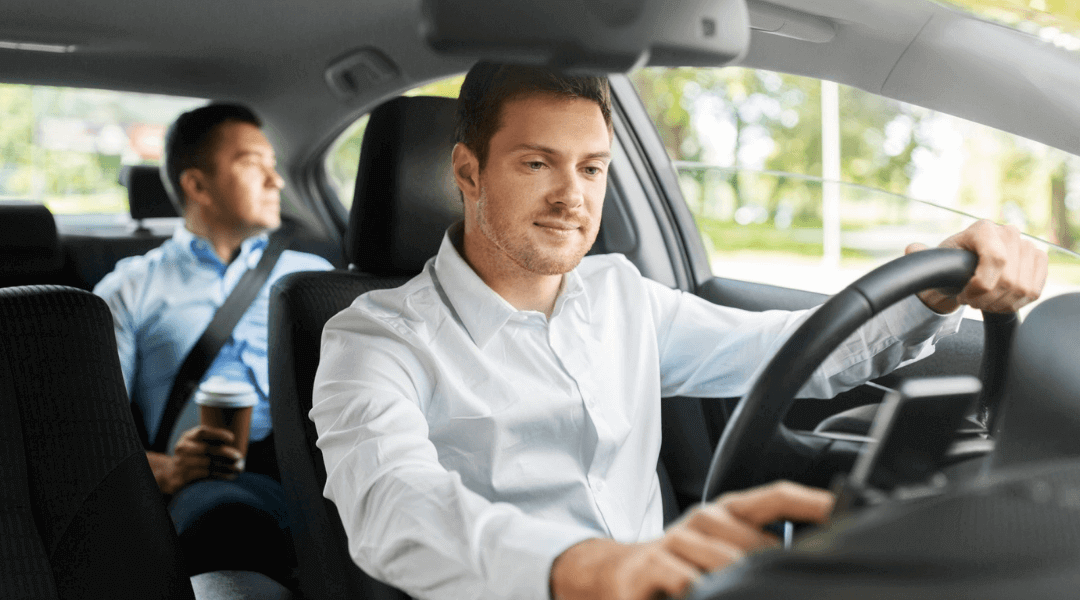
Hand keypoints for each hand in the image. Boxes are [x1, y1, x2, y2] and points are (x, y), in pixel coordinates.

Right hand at [148, 425, 243, 494]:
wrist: (170, 473)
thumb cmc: (192, 456)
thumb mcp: (195, 444)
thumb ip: (211, 441)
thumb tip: (238, 442)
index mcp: (187, 437)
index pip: (202, 432)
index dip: (218, 434)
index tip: (232, 438)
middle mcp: (182, 448)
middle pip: (206, 449)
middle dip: (225, 453)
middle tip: (239, 456)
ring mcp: (181, 463)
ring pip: (207, 463)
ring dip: (226, 466)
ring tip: (239, 467)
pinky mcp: (183, 476)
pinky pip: (205, 475)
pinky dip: (220, 475)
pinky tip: (230, 475)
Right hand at [549, 481, 834, 599]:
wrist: (619, 576)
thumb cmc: (680, 564)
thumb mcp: (723, 552)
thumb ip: (758, 550)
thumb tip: (810, 556)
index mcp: (728, 512)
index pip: (776, 496)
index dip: (812, 502)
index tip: (847, 510)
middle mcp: (705, 519)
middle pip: (756, 542)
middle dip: (772, 567)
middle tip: (777, 583)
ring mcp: (678, 539)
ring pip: (726, 563)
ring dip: (735, 584)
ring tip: (730, 590)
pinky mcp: (654, 565)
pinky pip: (690, 581)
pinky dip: (700, 591)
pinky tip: (700, 594)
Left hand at [907, 219, 1047, 313]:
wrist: (967, 268)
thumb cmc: (949, 265)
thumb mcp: (934, 260)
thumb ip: (922, 257)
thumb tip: (912, 248)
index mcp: (983, 229)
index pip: (996, 259)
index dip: (981, 286)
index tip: (964, 297)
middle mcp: (1008, 232)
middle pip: (1009, 279)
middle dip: (987, 299)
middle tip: (972, 303)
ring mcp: (1026, 245)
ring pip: (1023, 288)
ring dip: (1001, 304)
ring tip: (983, 304)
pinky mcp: (1038, 260)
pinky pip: (1034, 290)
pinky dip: (1016, 303)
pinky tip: (999, 303)